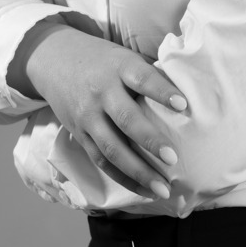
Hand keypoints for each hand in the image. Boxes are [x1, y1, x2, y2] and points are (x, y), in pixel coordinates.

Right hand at [15, 23, 187, 198]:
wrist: (56, 60)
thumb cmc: (104, 60)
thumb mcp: (124, 56)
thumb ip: (147, 74)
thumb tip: (189, 91)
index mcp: (119, 67)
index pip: (142, 79)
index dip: (162, 91)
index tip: (183, 104)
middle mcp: (102, 92)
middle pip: (126, 119)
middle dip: (150, 141)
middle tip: (173, 158)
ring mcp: (88, 116)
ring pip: (112, 148)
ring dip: (138, 171)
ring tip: (163, 188)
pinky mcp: (80, 135)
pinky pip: (101, 161)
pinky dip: (123, 178)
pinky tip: (143, 190)